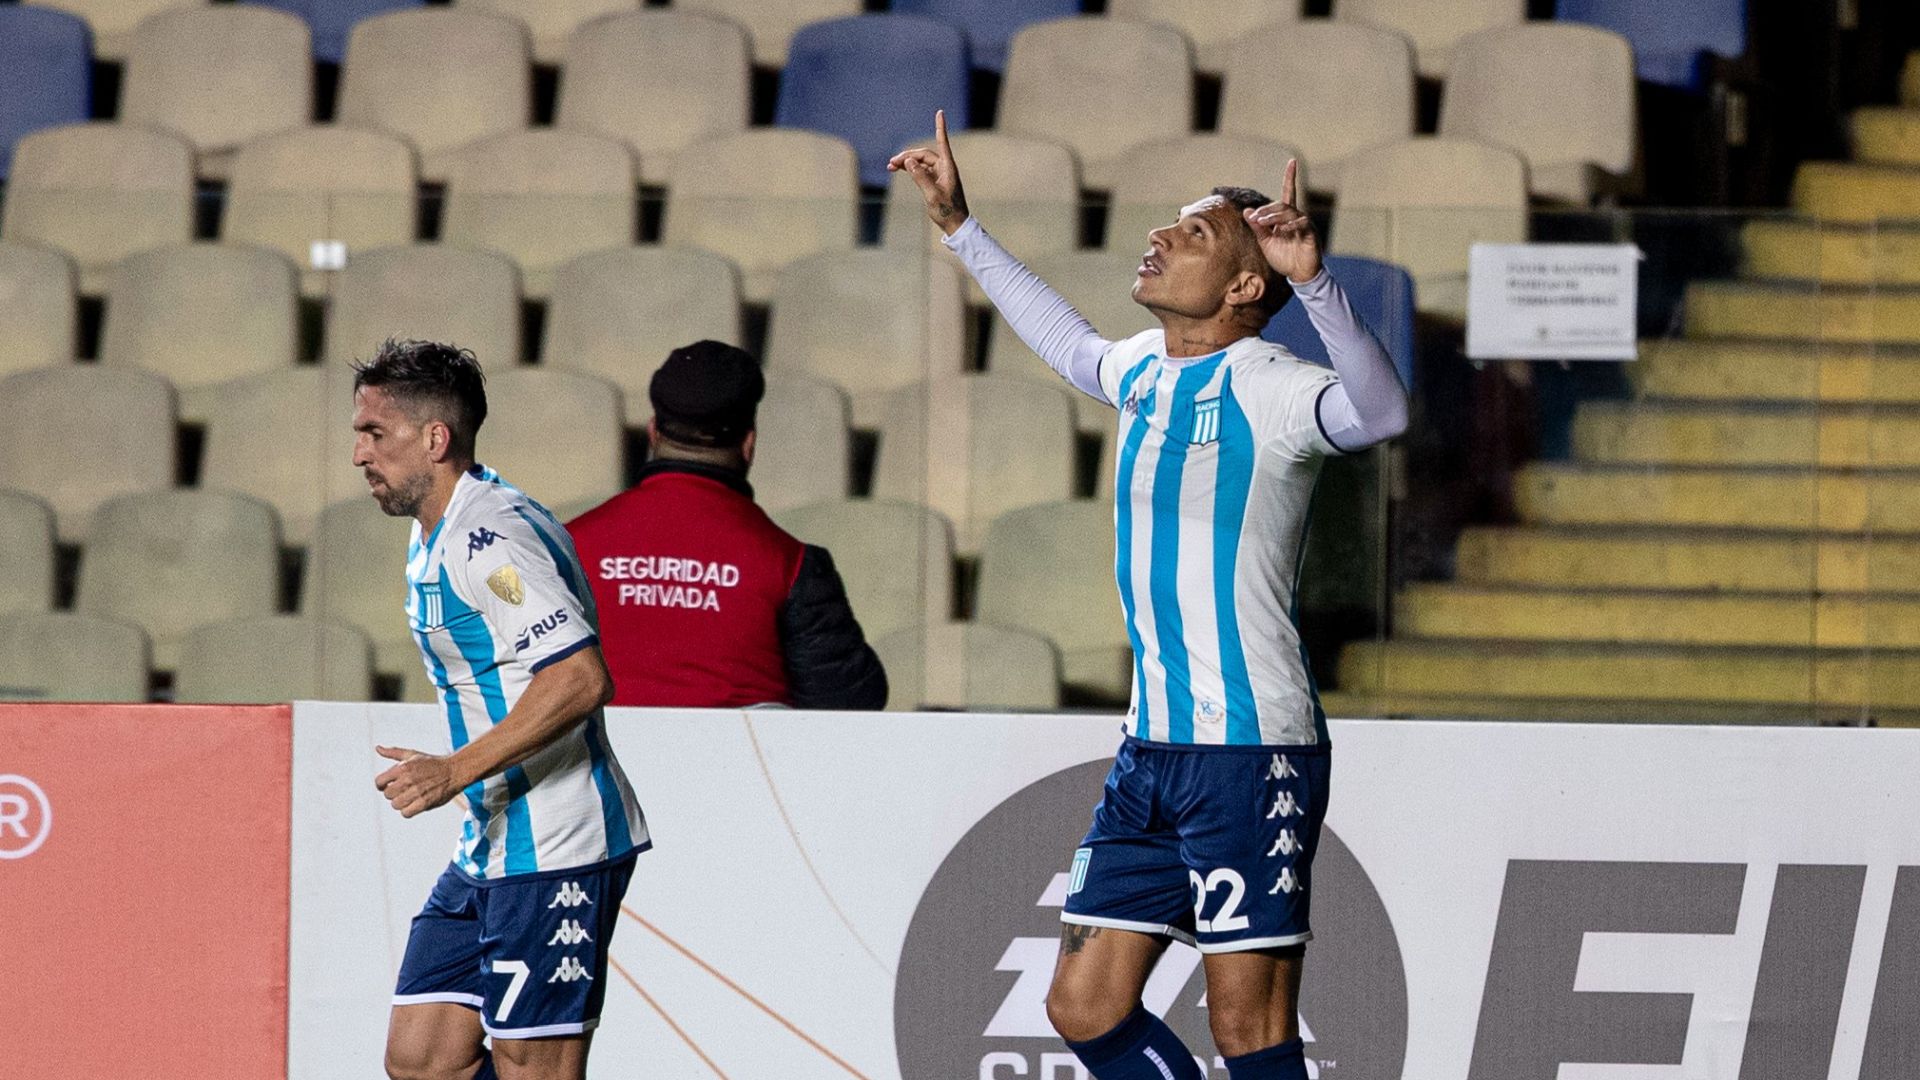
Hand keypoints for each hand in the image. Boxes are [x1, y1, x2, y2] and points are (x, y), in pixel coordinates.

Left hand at [374, 745, 463, 817]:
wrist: (454, 771)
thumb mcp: (412, 754)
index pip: (379, 782)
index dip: (382, 785)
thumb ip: (393, 752)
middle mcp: (408, 779)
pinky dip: (409, 810)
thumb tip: (377, 748)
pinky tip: (415, 804)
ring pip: (395, 805)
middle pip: (387, 795)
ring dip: (402, 803)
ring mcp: (416, 792)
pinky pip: (406, 813)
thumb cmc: (432, 763)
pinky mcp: (424, 803)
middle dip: (394, 794)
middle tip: (404, 790)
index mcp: (403, 767)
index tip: (390, 785)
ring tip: (411, 797)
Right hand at [886, 109, 970, 235]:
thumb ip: (920, 177)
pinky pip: (920, 170)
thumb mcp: (932, 195)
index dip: (940, 127)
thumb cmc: (947, 210)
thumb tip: (909, 162)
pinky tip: (898, 169)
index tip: (940, 113)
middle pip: (923, 154)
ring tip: (890, 166)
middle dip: (907, 156)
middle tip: (891, 163)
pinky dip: (909, 169)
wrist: (954, 224)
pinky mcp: (934, 180)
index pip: (942, 143)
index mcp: (947, 168)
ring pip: (920, 162)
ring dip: (906, 162)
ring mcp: (939, 174)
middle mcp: (944, 168)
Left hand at [1244, 159, 1320, 284]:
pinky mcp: (1310, 234)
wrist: (1298, 275)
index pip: (1288, 193)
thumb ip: (1258, 227)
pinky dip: (1290, 226)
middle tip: (1255, 217)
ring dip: (1274, 216)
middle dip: (1267, 210)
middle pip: (1283, 205)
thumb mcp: (1266, 242)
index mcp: (1286, 217)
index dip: (1290, 177)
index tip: (1292, 161)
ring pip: (1290, 213)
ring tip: (1262, 222)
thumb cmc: (1283, 257)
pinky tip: (1281, 230)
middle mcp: (1296, 217)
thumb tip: (1247, 211)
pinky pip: (1301, 225)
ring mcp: (1304, 225)